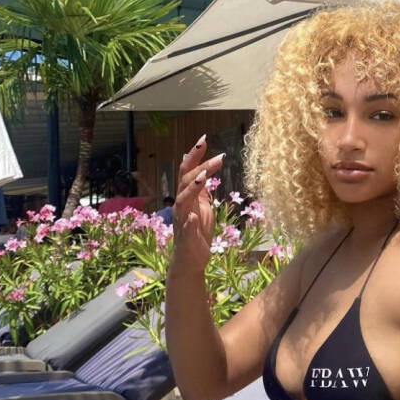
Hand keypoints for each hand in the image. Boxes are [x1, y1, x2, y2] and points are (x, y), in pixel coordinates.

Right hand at [170, 137, 224, 272]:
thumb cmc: (197, 233)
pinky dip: (189, 222)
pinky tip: (194, 217)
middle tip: (217, 156)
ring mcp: (182, 221)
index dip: (194, 155)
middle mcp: (181, 206)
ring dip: (193, 188)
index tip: (204, 139)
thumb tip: (203, 169)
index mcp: (187, 197)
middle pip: (185, 180)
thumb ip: (201, 190)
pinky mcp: (186, 238)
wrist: (190, 260)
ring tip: (204, 177)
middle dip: (199, 166)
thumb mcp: (203, 207)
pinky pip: (186, 228)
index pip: (187, 171)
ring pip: (183, 201)